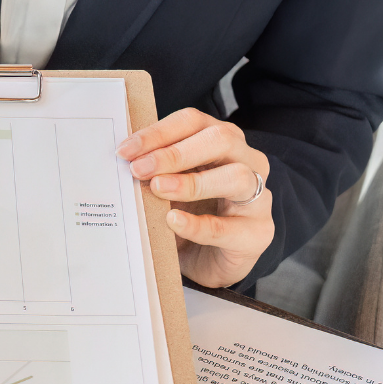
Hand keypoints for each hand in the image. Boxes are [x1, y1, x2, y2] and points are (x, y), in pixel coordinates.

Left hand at [117, 108, 272, 287]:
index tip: (126, 149)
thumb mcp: (168, 187)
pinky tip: (174, 221)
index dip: (159, 132)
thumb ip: (154, 171)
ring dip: (192, 182)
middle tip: (139, 169)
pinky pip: (229, 226)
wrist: (208, 261)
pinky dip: (198, 224)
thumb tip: (124, 160)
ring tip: (158, 189)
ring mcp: (258, 197)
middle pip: (221, 140)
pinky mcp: (258, 233)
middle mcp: (247, 161)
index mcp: (222, 142)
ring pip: (237, 176)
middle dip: (175, 153)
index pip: (194, 122)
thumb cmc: (189, 214)